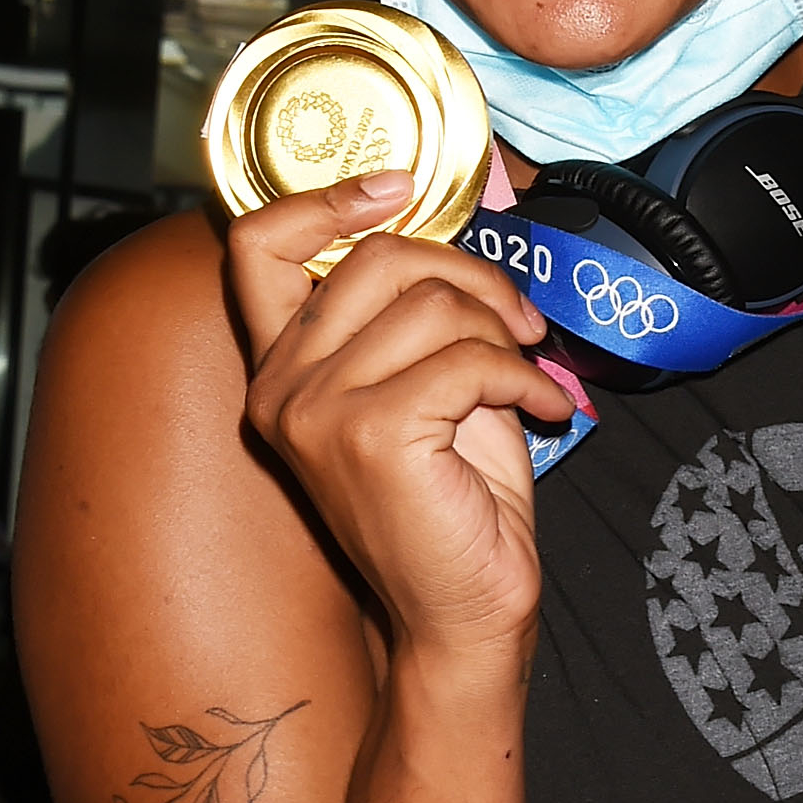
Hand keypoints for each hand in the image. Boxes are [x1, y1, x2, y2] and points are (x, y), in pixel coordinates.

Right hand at [226, 173, 576, 662]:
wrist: (467, 615)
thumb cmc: (455, 509)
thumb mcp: (428, 390)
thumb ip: (416, 320)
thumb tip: (458, 247)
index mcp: (280, 372)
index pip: (257, 246)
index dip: (327, 198)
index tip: (401, 186)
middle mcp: (280, 389)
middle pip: (376, 259)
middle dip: (470, 275)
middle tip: (519, 322)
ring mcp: (315, 412)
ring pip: (430, 305)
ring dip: (503, 334)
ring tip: (530, 376)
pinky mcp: (370, 434)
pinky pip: (467, 359)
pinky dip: (523, 376)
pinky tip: (545, 410)